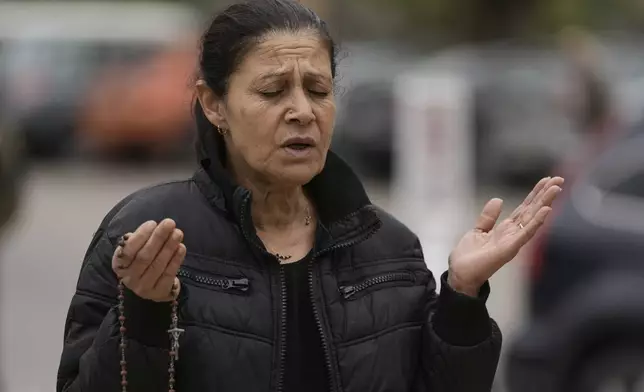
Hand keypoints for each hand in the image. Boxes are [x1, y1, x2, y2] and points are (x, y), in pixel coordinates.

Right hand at [112, 219, 185, 301]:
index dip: (140, 236)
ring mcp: (144, 288)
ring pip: (157, 265)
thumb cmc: (142, 261)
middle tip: (170, 223)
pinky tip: (181, 248)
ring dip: (169, 247)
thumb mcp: (135, 249)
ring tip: (178, 233)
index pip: (128, 250)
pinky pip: (168, 274)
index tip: (153, 223)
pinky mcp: (159, 293)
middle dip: (158, 238)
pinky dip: (176, 260)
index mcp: (119, 265)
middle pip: (144, 257)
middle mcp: (129, 278)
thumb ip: (139, 239)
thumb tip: (151, 228)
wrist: (151, 285)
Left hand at [448, 177, 563, 295]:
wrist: (460, 274)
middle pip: (532, 211)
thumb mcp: (478, 230)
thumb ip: (489, 217)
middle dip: (545, 195)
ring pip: (533, 219)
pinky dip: (537, 222)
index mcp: (506, 229)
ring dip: (545, 203)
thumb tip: (498, 199)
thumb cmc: (469, 257)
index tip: (547, 180)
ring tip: (556, 188)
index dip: (535, 194)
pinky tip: (546, 210)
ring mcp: (514, 241)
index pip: (525, 208)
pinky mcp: (510, 249)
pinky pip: (526, 233)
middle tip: (559, 178)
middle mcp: (513, 234)